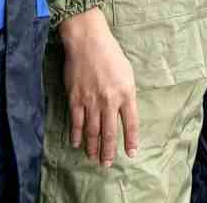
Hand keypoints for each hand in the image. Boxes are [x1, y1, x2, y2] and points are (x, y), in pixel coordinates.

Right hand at [57, 7, 137, 166]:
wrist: (88, 41)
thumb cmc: (110, 53)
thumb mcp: (127, 72)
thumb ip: (127, 93)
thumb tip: (125, 110)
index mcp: (126, 93)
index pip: (131, 123)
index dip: (131, 140)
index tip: (131, 153)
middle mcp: (109, 101)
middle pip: (110, 133)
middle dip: (108, 151)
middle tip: (107, 164)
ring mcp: (91, 101)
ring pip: (92, 131)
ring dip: (93, 147)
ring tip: (93, 158)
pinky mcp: (75, 98)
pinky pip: (76, 122)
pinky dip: (76, 135)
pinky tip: (76, 143)